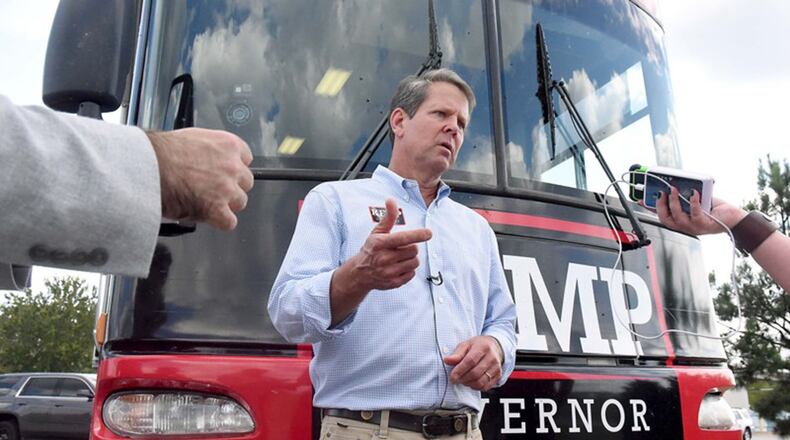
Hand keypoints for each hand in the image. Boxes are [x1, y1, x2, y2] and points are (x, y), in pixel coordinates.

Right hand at [147, 128, 253, 229]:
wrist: (149, 168)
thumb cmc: (162, 152)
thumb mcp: (193, 138)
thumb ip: (210, 150)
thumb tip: (209, 160)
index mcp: (228, 145)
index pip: (246, 159)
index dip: (234, 168)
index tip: (226, 172)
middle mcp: (232, 167)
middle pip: (245, 182)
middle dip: (231, 186)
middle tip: (213, 188)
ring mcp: (227, 189)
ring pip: (240, 202)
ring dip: (226, 204)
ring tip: (206, 201)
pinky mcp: (218, 210)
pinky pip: (229, 222)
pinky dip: (219, 221)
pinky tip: (207, 216)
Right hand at [329, 199, 431, 324]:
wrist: (359, 273)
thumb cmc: (371, 249)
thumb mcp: (377, 232)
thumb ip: (388, 217)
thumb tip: (391, 200)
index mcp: (380, 243)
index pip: (402, 238)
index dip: (417, 235)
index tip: (428, 233)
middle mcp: (383, 258)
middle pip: (413, 250)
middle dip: (411, 247)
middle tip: (402, 248)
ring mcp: (388, 272)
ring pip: (415, 262)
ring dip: (411, 259)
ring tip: (400, 257)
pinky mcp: (393, 283)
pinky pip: (412, 274)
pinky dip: (409, 270)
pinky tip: (399, 267)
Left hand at [443, 336, 503, 390]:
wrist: (494, 347)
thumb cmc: (477, 346)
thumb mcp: (466, 345)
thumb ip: (457, 354)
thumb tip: (446, 360)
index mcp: (483, 347)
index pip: (470, 361)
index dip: (460, 370)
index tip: (452, 376)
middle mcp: (492, 358)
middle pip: (475, 373)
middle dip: (462, 379)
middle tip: (454, 379)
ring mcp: (496, 368)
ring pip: (480, 382)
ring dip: (468, 383)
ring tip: (462, 379)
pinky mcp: (498, 376)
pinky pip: (485, 387)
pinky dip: (475, 387)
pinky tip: (470, 381)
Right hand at [656, 187, 746, 235]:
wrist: (733, 218)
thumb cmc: (715, 210)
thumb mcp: (695, 201)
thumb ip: (684, 196)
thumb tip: (674, 184)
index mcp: (680, 220)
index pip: (660, 215)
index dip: (649, 207)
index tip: (641, 199)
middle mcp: (684, 226)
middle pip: (665, 218)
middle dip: (660, 204)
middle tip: (661, 192)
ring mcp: (693, 227)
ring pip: (677, 217)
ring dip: (674, 202)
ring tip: (674, 189)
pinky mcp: (704, 224)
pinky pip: (695, 213)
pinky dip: (693, 202)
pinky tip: (693, 193)